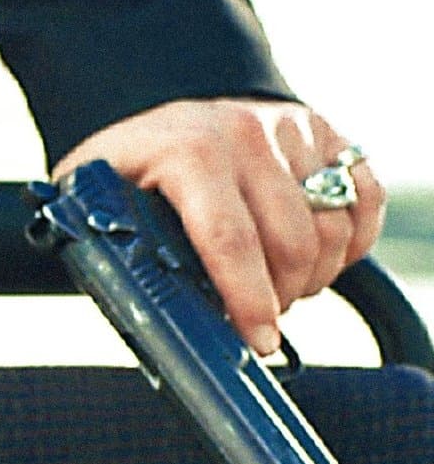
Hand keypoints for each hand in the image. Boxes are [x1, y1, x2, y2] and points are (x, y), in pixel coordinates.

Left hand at [51, 98, 384, 355]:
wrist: (160, 121)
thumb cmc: (126, 175)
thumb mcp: (97, 205)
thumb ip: (111, 248)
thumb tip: (139, 308)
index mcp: (187, 151)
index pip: (229, 239)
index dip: (248, 301)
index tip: (257, 342)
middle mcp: (245, 131)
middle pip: (291, 243)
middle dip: (279, 297)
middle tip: (257, 319)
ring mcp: (291, 128)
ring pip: (334, 228)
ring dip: (313, 276)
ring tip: (278, 289)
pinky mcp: (325, 132)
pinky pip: (366, 202)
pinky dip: (352, 244)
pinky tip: (315, 261)